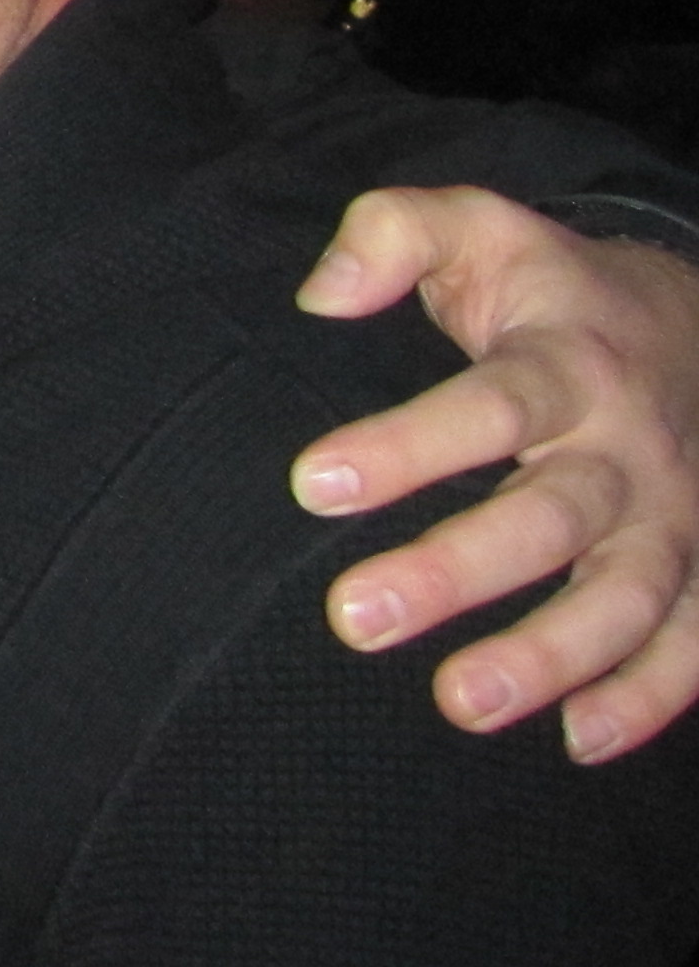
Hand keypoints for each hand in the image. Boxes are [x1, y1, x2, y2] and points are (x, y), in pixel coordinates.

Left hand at [293, 185, 698, 761]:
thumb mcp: (482, 232)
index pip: (490, 406)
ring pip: (624, 595)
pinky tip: (579, 739)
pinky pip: (693, 643)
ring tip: (458, 702)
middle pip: (549, 517)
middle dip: (454, 572)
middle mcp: (630, 449)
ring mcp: (678, 517)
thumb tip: (319, 294)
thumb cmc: (556, 293)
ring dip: (547, 656)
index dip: (406, 444)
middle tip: (351, 616)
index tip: (310, 483)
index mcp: (571, 365)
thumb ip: (395, 234)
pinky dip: (648, 695)